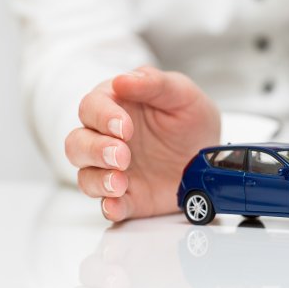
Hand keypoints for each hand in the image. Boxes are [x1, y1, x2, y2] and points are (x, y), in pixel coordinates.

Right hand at [65, 66, 219, 221]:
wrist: (210, 157)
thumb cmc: (191, 120)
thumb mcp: (183, 94)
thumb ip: (155, 83)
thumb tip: (122, 80)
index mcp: (117, 107)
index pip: (92, 107)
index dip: (102, 117)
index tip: (124, 127)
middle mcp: (108, 139)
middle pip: (78, 142)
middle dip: (95, 150)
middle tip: (122, 155)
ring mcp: (114, 170)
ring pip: (85, 175)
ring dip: (98, 179)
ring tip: (120, 182)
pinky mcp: (127, 197)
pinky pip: (108, 205)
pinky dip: (109, 207)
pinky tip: (116, 205)